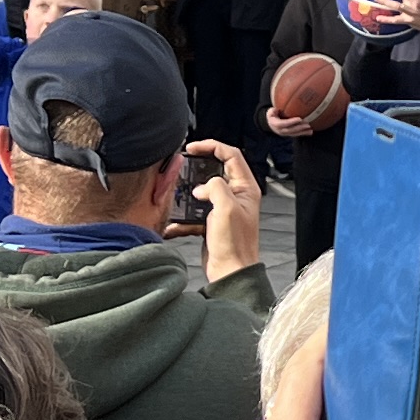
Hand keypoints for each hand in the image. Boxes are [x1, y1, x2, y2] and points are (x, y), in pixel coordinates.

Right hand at [186, 141, 262, 281]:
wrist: (230, 273)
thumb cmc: (234, 244)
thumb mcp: (226, 208)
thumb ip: (215, 187)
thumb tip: (201, 187)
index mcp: (246, 189)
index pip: (231, 155)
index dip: (212, 147)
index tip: (193, 147)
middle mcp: (237, 196)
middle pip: (216, 170)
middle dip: (198, 168)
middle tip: (183, 165)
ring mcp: (224, 209)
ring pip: (202, 192)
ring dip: (187, 194)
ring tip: (176, 195)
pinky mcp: (212, 222)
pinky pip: (194, 213)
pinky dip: (183, 218)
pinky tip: (173, 226)